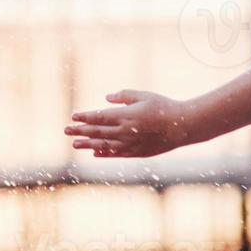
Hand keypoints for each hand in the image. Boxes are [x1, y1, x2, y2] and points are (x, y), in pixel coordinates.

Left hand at [65, 90, 193, 157]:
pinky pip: (117, 154)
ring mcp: (131, 144)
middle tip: (66, 130)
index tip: (73, 116)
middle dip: (80, 131)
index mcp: (126, 116)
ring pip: (104, 145)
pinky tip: (95, 153)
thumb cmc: (164, 106)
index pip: (99, 117)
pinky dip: (104, 153)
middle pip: (98, 132)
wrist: (183, 126)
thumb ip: (123, 96)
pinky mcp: (138, 152)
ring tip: (74, 144)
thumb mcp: (143, 95)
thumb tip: (106, 98)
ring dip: (88, 144)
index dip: (85, 117)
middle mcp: (126, 132)